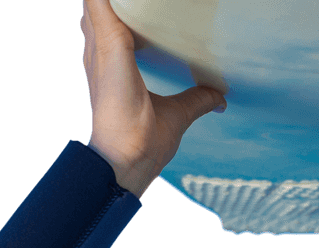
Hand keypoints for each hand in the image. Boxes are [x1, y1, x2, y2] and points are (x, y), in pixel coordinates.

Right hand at [81, 0, 225, 197]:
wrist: (128, 160)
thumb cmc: (142, 143)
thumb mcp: (179, 113)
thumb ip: (197, 99)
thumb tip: (219, 97)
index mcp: (113, 63)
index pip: (112, 20)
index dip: (124, 7)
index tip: (146, 2)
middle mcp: (101, 52)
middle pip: (103, 6)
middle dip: (123, 0)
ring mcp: (102, 48)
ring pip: (100, 1)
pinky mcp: (111, 46)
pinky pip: (102, 3)